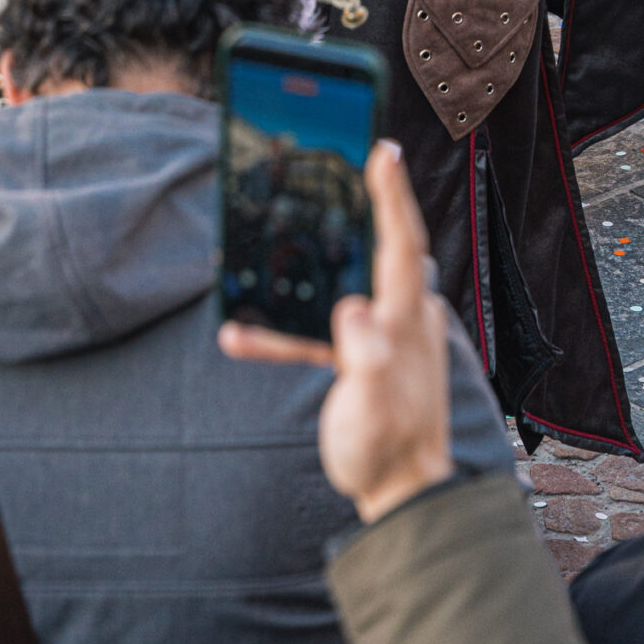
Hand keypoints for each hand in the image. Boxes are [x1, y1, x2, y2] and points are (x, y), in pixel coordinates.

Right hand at [218, 141, 454, 523]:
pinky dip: (281, 332)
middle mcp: (401, 318)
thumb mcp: (374, 410)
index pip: (402, 244)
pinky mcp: (361, 356)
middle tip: (344, 158)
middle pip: (382, 246)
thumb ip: (367, 361)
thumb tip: (353, 311)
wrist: (400, 496)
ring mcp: (383, 336)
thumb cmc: (387, 453)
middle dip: (364, 202)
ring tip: (268, 240)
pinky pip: (316, 332)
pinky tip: (236, 337)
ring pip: (342, 282)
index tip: (383, 148)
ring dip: (306, 267)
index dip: (392, 196)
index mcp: (407, 320)